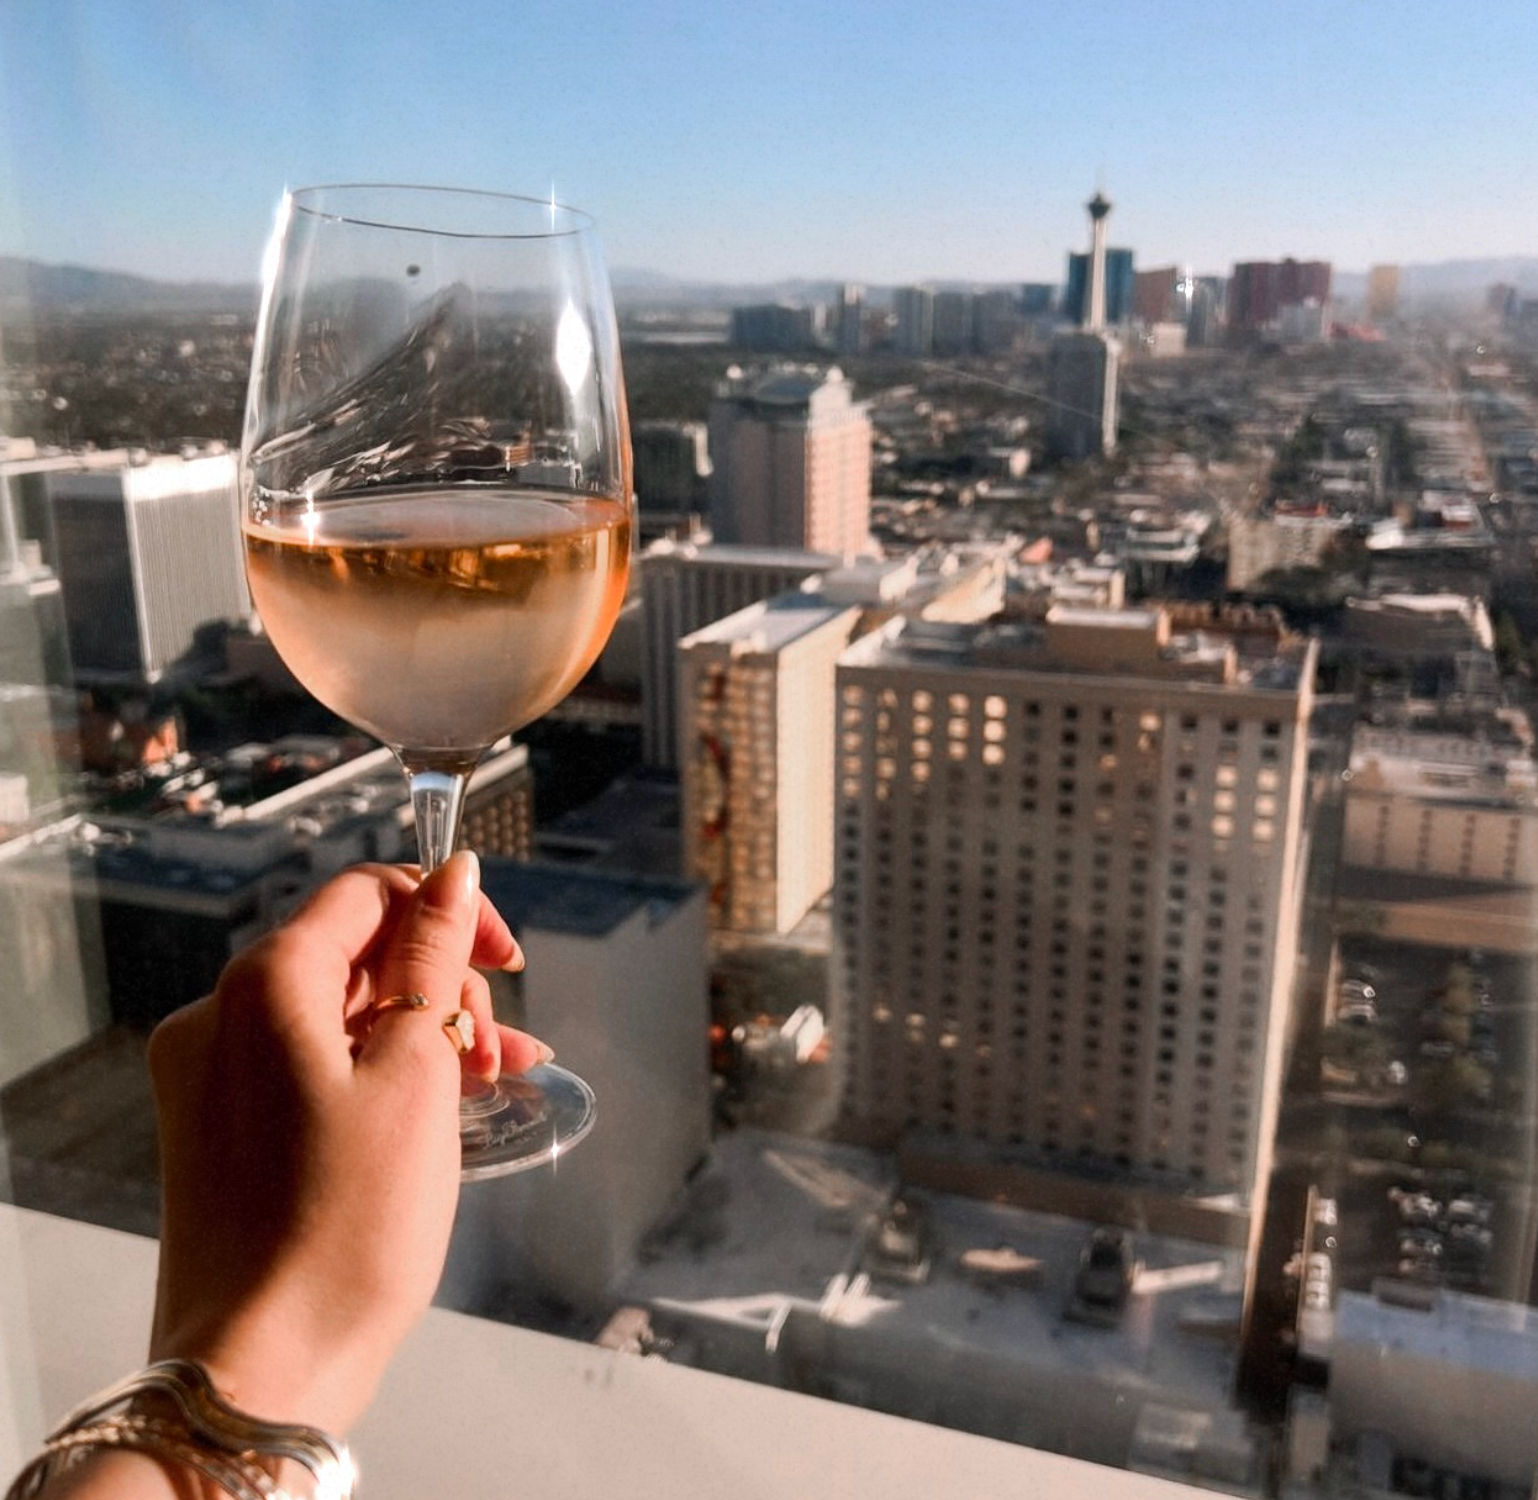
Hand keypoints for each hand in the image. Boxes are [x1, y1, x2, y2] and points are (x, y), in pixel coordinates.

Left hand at [145, 853, 537, 1432]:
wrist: (264, 1368)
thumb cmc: (349, 1221)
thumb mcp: (415, 1072)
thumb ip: (432, 958)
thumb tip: (455, 872)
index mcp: (263, 985)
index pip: (366, 894)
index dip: (447, 910)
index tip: (508, 962)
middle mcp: (220, 1016)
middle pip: (354, 954)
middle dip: (440, 986)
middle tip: (496, 1055)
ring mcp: (212, 1076)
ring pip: (340, 1015)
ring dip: (421, 1033)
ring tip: (495, 1082)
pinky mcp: (221, 1128)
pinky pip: (313, 1067)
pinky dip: (378, 1074)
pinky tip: (443, 1106)